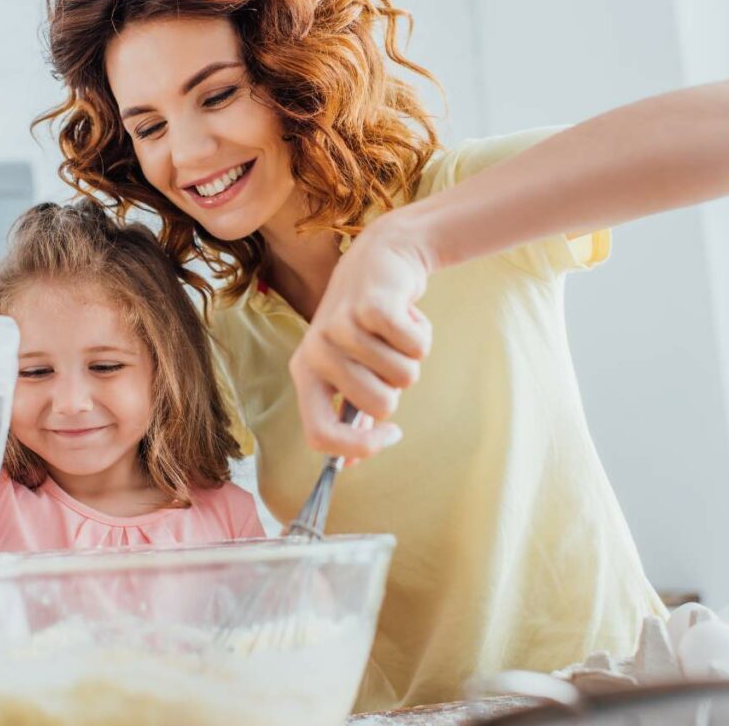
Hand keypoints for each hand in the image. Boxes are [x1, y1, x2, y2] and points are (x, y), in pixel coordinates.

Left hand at [289, 217, 433, 457]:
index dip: (358, 449)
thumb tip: (346, 467)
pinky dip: (422, 336)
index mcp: (305, 373)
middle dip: (397, 388)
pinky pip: (414, 347)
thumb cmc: (367, 326)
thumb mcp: (350, 369)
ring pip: (403, 377)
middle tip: (388, 356)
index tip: (390, 435)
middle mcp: (315, 352)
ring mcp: (340, 327)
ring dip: (411, 357)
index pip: (320, 435)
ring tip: (394, 333)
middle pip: (378, 407)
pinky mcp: (370, 307)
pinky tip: (407, 315)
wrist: (380, 260)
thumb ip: (349, 415)